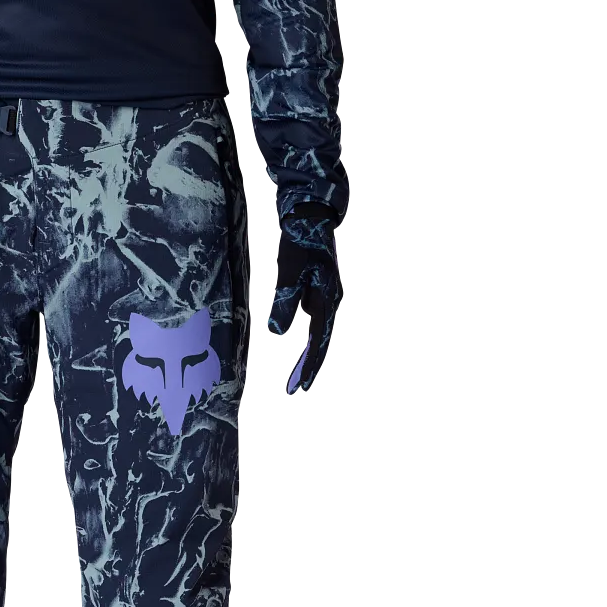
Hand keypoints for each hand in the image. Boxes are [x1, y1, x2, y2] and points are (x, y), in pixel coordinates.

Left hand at [269, 202, 343, 394]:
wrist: (310, 217)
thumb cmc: (299, 244)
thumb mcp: (288, 275)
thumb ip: (285, 305)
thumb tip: (280, 335)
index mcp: (322, 301)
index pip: (316, 343)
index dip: (306, 367)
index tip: (296, 388)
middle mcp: (326, 303)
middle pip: (320, 343)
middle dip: (309, 367)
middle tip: (296, 389)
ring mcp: (323, 297)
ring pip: (318, 333)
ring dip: (310, 355)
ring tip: (299, 377)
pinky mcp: (316, 292)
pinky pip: (314, 321)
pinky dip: (309, 338)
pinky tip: (300, 346)